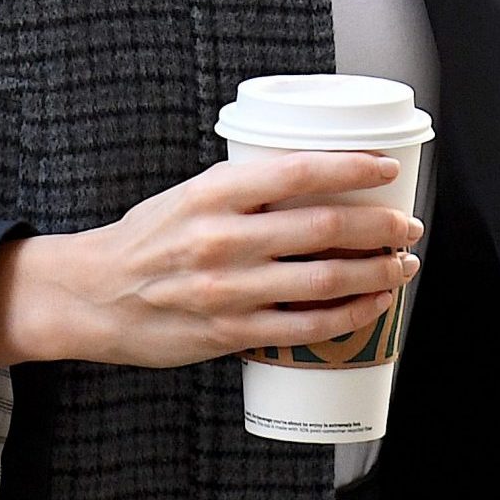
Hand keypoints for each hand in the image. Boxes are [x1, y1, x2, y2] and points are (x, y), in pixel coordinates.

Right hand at [0, 151, 422, 375]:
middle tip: (407, 224)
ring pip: (324, 280)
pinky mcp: (230, 332)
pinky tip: (373, 305)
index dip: (353, 168)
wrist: (92, 294)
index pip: (299, 171)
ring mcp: (228, 290)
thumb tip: (322, 175)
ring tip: (402, 264)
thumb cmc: (149, 238)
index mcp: (214, 193)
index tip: (388, 167)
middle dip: (380, 226)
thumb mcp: (193, 192)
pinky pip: (305, 328)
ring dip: (377, 272)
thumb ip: (250, 186)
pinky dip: (349, 316)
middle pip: (324, 227)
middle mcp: (223, 239)